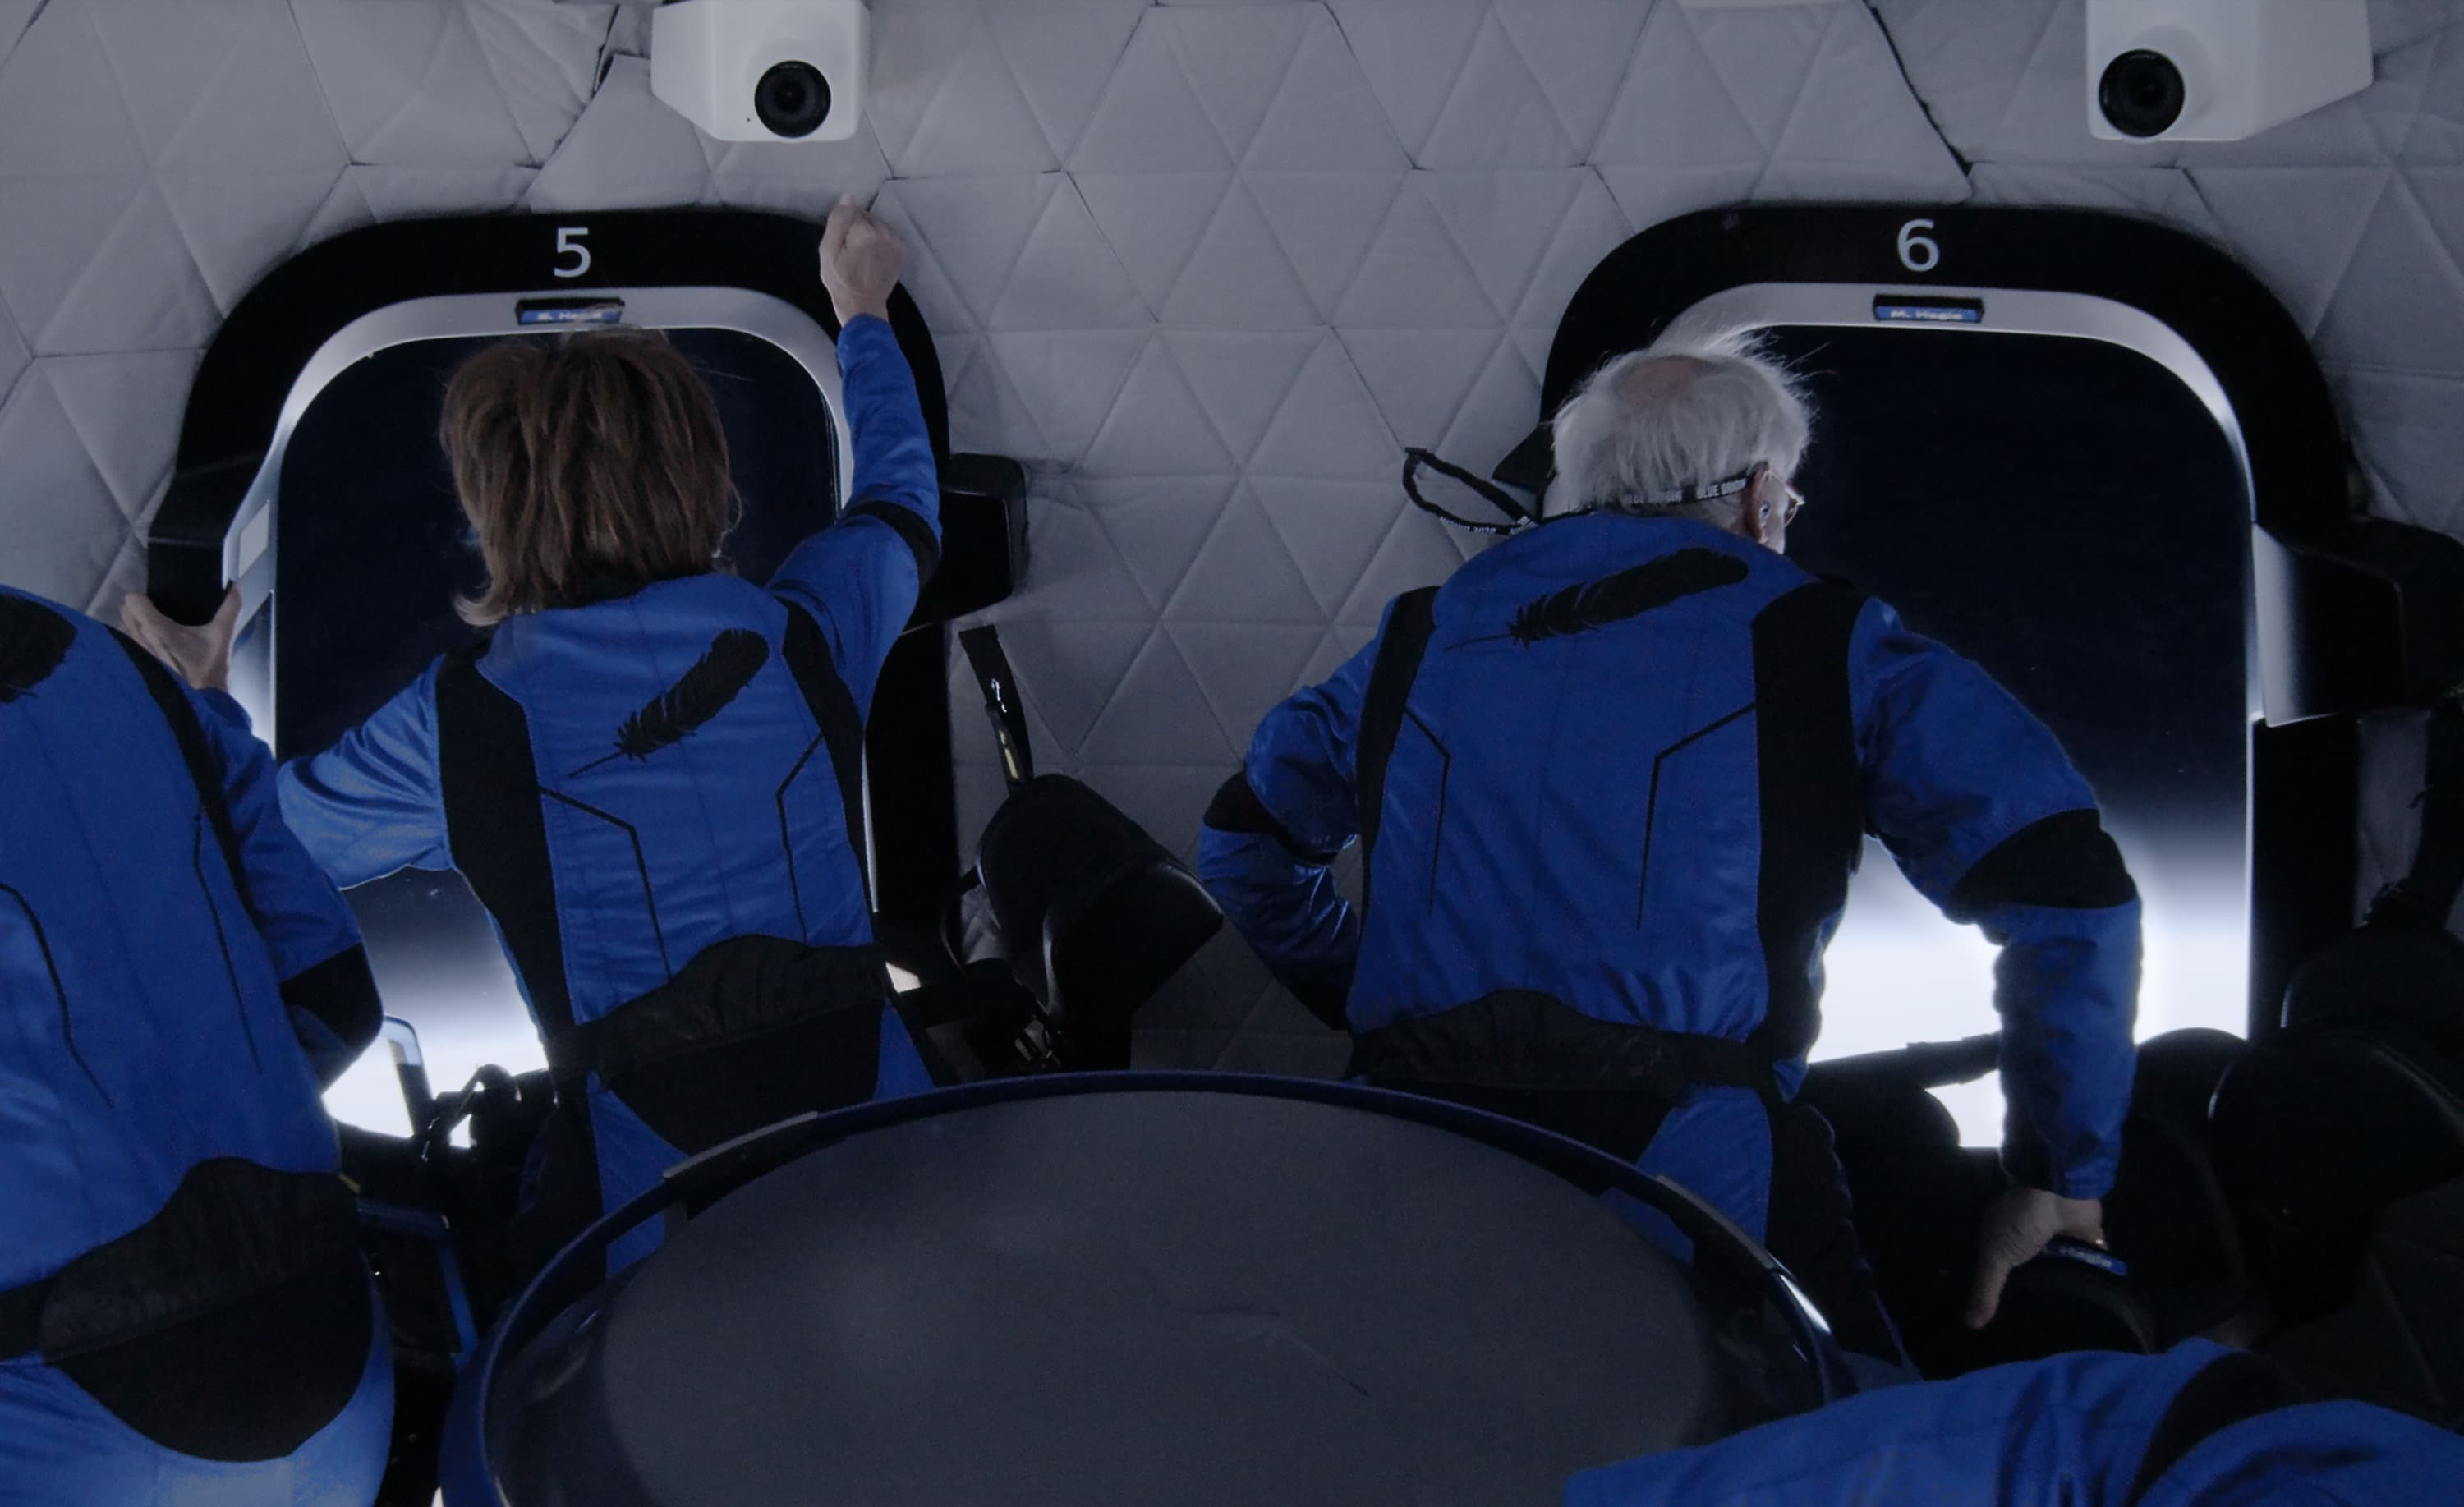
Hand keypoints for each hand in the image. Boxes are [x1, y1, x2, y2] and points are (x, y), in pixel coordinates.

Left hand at [121, 585, 239, 693]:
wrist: (201, 701)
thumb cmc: (209, 668)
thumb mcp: (223, 636)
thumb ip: (230, 609)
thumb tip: (235, 587)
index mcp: (158, 628)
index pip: (132, 601)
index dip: (143, 597)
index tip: (157, 601)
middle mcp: (141, 638)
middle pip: (125, 611)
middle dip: (138, 608)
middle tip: (157, 612)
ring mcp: (137, 652)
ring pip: (126, 627)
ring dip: (136, 623)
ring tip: (156, 628)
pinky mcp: (137, 664)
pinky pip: (130, 642)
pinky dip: (138, 639)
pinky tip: (155, 645)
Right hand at [819, 194, 902, 326]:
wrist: (863, 306)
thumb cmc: (840, 281)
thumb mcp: (828, 251)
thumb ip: (838, 221)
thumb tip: (848, 196)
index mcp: (865, 232)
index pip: (851, 212)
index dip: (843, 227)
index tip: (841, 245)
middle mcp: (885, 233)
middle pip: (866, 217)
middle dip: (856, 229)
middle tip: (849, 252)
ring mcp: (896, 242)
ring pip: (877, 225)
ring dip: (869, 235)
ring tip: (861, 256)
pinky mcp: (901, 251)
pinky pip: (887, 236)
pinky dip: (880, 242)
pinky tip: (873, 258)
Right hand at [1967, 1185, 2104, 1327]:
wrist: (2059, 1191)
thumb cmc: (2021, 1221)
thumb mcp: (1996, 1256)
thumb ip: (1987, 1289)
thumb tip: (1970, 1325)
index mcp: (2007, 1244)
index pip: (2003, 1276)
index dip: (2004, 1299)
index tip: (2006, 1328)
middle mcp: (2034, 1245)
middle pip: (2034, 1277)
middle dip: (2037, 1298)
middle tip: (2039, 1335)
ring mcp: (2062, 1243)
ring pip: (2064, 1274)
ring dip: (2067, 1291)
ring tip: (2071, 1329)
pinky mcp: (2088, 1242)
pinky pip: (2092, 1266)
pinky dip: (2095, 1280)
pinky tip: (2098, 1308)